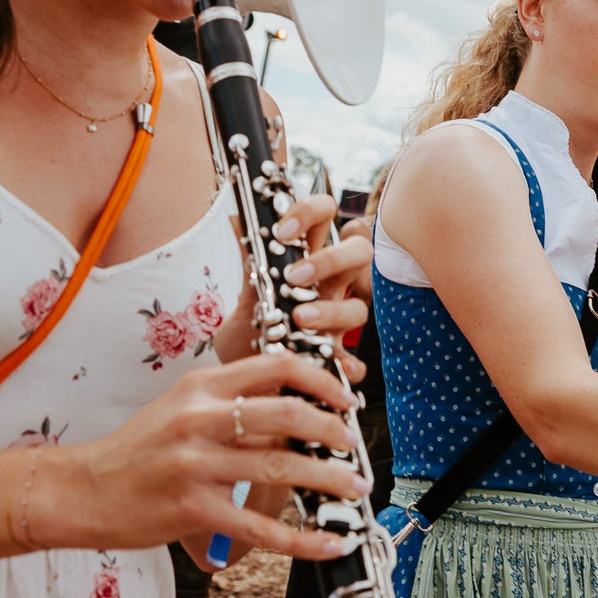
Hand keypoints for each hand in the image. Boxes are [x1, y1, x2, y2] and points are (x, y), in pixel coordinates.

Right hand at [24, 353, 369, 559]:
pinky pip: (261, 527)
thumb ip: (233, 400)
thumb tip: (298, 408)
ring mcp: (196, 466)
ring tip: (356, 488)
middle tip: (356, 446)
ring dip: (330, 480)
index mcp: (202, 387)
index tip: (347, 398)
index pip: (276, 366)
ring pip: (281, 469)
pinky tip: (329, 541)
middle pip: (288, 415)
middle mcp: (200, 420)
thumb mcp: (182, 406)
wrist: (83, 491)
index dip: (322, 380)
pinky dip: (303, 539)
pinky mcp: (193, 511)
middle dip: (335, 431)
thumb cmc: (140, 449)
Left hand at [215, 192, 371, 377]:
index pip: (326, 216)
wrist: (242, 384)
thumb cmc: (248, 333)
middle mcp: (333, 286)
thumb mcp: (247, 296)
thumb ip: (251, 266)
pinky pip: (357, 362)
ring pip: (359, 306)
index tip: (283, 232)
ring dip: (332, 310)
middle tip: (295, 277)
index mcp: (311, 259)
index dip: (312, 212)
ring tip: (299, 318)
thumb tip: (237, 220)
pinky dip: (348, 363)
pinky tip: (332, 364)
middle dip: (332, 260)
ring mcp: (339, 322)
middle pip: (359, 251)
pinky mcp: (337, 359)